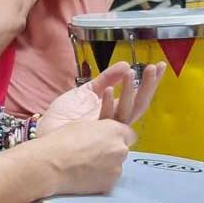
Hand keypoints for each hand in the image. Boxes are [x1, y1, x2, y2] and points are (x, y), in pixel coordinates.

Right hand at [35, 119, 135, 195]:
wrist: (50, 165)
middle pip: (122, 150)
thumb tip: (102, 133)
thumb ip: (99, 129)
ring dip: (106, 166)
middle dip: (111, 152)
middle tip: (92, 154)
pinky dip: (100, 179)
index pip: (129, 134)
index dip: (117, 137)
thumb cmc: (61, 142)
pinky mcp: (109, 185)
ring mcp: (117, 169)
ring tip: (85, 166)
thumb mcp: (82, 124)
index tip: (107, 141)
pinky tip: (84, 176)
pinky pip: (108, 180)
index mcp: (115, 130)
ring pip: (116, 166)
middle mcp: (121, 149)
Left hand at [37, 61, 166, 134]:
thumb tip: (126, 65)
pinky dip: (108, 104)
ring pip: (127, 111)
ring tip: (132, 73)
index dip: (149, 83)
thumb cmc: (62, 118)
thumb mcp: (86, 92)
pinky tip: (108, 91)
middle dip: (149, 86)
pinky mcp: (95, 136)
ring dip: (131, 91)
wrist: (44, 138)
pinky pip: (107, 120)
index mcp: (113, 113)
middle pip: (139, 105)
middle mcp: (114, 123)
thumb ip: (106, 79)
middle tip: (157, 67)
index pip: (138, 98)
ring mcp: (106, 130)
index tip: (159, 66)